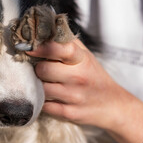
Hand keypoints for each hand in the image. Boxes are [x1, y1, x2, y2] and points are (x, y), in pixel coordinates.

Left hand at [27, 39, 142, 142]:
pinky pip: (44, 105)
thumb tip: (43, 28)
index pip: (59, 48)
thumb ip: (65, 42)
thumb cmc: (93, 76)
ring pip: (41, 88)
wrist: (112, 105)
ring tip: (47, 83)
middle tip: (42, 70)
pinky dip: (43, 101)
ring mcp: (74, 97)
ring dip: (39, 86)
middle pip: (43, 69)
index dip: (41, 47)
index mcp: (82, 59)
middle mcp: (79, 77)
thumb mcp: (85, 55)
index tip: (29, 47)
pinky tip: (51, 97)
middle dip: (38, 69)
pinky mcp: (68, 113)